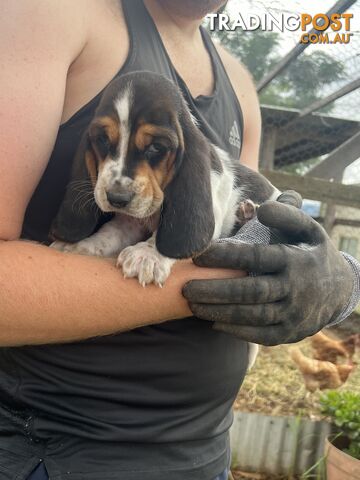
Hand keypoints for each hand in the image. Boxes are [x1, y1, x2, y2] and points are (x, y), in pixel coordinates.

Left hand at [183, 201, 353, 344]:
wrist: (341, 290)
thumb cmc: (312, 252)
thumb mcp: (308, 228)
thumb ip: (287, 213)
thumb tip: (261, 208)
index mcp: (296, 259)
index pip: (256, 257)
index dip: (226, 256)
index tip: (197, 254)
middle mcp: (295, 288)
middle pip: (251, 291)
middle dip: (216, 291)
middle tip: (186, 288)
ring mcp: (293, 314)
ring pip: (253, 315)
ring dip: (220, 312)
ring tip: (192, 305)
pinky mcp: (291, 332)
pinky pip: (262, 335)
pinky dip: (237, 331)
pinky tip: (214, 323)